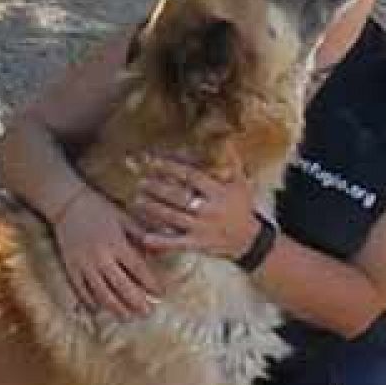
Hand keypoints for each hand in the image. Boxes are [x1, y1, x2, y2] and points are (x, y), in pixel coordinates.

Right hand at [53, 188, 160, 318]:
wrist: (67, 203)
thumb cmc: (99, 209)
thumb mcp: (124, 217)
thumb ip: (141, 235)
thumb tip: (160, 252)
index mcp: (117, 243)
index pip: (138, 269)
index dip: (151, 283)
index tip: (161, 293)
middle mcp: (101, 257)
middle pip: (122, 286)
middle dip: (137, 302)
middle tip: (148, 313)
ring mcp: (84, 264)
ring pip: (101, 293)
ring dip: (116, 307)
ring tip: (127, 317)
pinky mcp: (70, 267)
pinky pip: (80, 290)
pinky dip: (90, 301)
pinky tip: (99, 309)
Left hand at [130, 155, 260, 259]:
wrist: (248, 240)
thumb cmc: (241, 208)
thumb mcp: (241, 184)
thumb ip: (231, 162)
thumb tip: (225, 139)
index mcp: (219, 193)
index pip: (192, 177)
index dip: (172, 168)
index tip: (155, 162)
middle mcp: (210, 211)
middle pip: (178, 197)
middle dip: (157, 188)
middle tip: (141, 182)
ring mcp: (202, 229)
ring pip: (172, 218)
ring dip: (152, 209)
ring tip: (137, 200)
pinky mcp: (197, 245)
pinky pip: (175, 243)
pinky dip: (160, 241)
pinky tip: (144, 236)